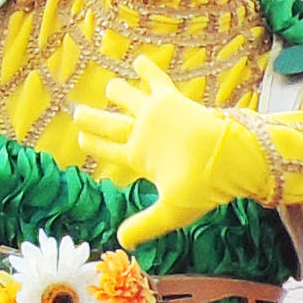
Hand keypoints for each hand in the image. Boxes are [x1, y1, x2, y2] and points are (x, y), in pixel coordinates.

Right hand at [66, 58, 273, 248]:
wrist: (225, 155)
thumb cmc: (200, 185)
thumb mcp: (171, 212)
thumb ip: (145, 225)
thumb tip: (122, 242)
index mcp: (137, 157)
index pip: (107, 150)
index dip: (93, 144)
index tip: (80, 139)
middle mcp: (140, 131)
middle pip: (108, 123)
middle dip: (91, 118)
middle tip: (77, 112)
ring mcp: (154, 112)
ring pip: (127, 97)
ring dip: (118, 92)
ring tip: (110, 86)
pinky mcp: (171, 98)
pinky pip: (155, 79)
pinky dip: (146, 69)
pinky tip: (140, 59)